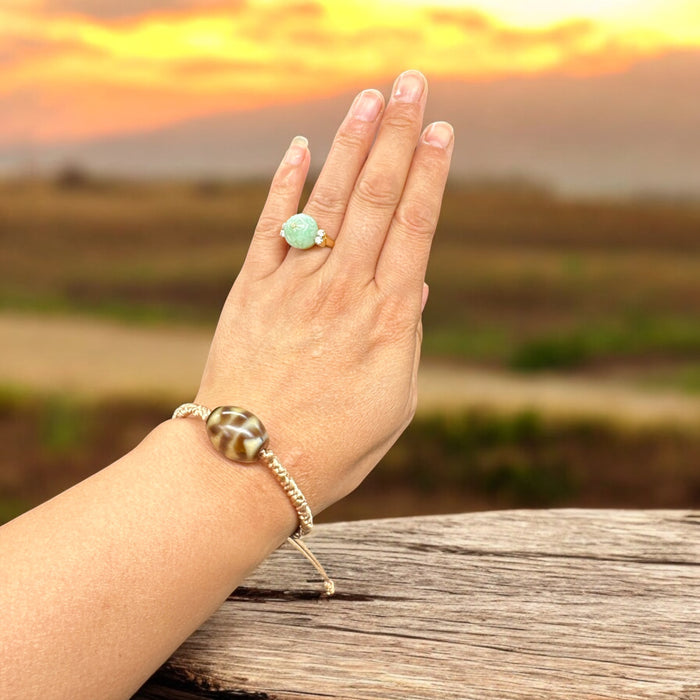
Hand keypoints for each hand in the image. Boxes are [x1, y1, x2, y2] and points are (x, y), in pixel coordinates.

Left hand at [195, 70, 452, 513]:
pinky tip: (300, 148)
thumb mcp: (393, 404)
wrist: (250, 466)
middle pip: (376, 198)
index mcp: (387, 319)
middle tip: (412, 82)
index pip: (415, 228)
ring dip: (350, 144)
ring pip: (328, 200)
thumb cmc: (332, 445)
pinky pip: (270, 228)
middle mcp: (343, 290)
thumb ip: (405, 337)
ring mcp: (295, 286)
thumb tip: (414, 285)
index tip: (440, 130)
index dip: (429, 174)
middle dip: (397, 135)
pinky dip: (284, 186)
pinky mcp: (251, 291)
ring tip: (368, 97)